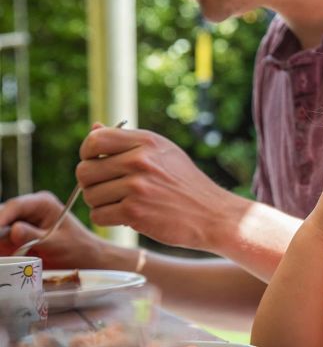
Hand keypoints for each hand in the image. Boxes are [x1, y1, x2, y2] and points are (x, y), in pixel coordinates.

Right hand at [0, 192, 106, 268]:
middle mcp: (27, 210)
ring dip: (2, 243)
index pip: (15, 206)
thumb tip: (14, 229)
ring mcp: (18, 224)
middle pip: (2, 216)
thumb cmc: (77, 249)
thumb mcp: (58, 243)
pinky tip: (9, 257)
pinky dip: (3, 251)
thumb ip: (34, 237)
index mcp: (42, 203)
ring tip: (12, 252)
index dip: (1, 217)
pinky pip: (1, 243)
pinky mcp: (13, 239)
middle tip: (3, 247)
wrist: (85, 261)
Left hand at [77, 124, 235, 250]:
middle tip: (111, 190)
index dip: (88, 154)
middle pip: (85, 171)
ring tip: (125, 204)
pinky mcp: (135, 212)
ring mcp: (137, 186)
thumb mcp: (163, 153)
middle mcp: (140, 160)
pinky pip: (98, 216)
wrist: (214, 214)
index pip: (94, 139)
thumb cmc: (186, 184)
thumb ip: (128, 142)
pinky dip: (108, 219)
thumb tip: (93, 128)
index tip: (99, 165)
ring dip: (101, 204)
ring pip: (90, 196)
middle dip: (92, 184)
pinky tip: (127, 216)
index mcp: (146, 142)